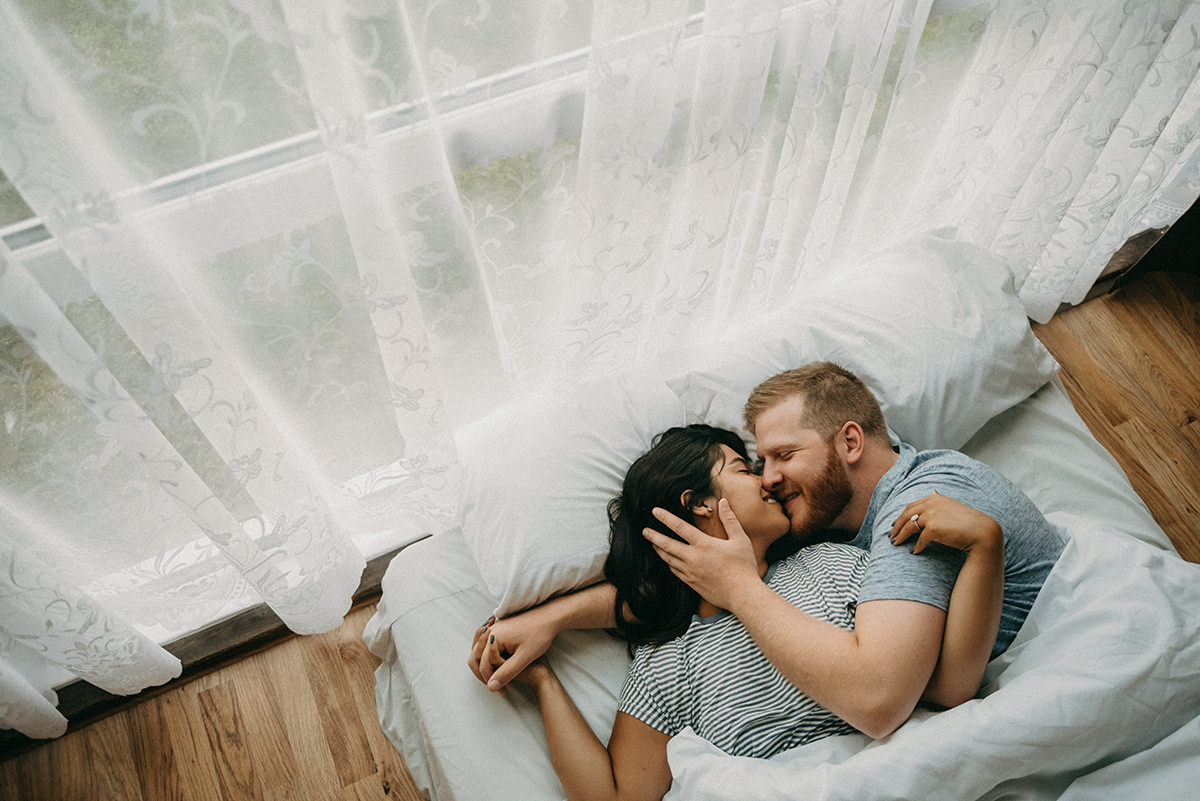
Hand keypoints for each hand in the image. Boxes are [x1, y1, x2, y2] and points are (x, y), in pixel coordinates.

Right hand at [467, 608, 556, 693]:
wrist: (550, 617)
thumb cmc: (540, 635)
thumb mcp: (525, 657)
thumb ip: (507, 672)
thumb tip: (490, 687)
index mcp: (494, 637)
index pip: (483, 664)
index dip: (490, 680)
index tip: (501, 691)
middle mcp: (491, 631)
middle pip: (476, 657)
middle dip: (483, 674)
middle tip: (497, 687)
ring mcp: (495, 628)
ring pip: (480, 651)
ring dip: (485, 666)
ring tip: (498, 679)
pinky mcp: (500, 628)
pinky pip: (487, 645)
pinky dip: (490, 658)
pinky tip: (501, 665)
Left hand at [642, 498, 759, 610]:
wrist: (742, 595)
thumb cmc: (743, 567)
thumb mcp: (740, 539)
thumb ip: (730, 519)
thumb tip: (723, 502)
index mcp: (704, 544)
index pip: (679, 527)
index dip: (665, 518)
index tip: (655, 511)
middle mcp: (693, 558)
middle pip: (667, 544)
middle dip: (654, 536)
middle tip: (644, 531)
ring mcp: (690, 572)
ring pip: (668, 559)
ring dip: (659, 550)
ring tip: (653, 544)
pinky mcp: (691, 583)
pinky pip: (675, 572)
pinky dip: (669, 564)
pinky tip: (668, 561)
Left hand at [890, 492, 1002, 553]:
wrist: (982, 532)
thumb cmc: (969, 521)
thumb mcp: (953, 505)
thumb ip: (940, 501)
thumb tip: (933, 492)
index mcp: (935, 498)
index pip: (912, 506)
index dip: (902, 515)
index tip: (895, 523)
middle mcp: (931, 504)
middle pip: (906, 514)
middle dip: (896, 525)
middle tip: (891, 535)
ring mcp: (931, 515)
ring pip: (909, 526)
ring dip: (901, 536)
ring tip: (896, 543)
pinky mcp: (933, 528)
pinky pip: (920, 540)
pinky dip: (916, 546)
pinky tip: (915, 552)